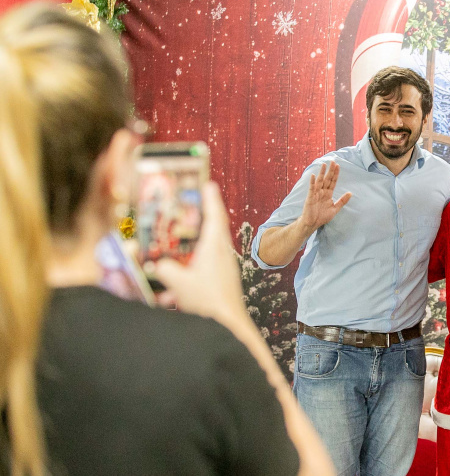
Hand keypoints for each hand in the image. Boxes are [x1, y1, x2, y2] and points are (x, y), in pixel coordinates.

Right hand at [152, 182, 246, 322]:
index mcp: (215, 248)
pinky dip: (187, 275)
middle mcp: (222, 256)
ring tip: (174, 251)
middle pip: (212, 231)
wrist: (228, 328)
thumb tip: (157, 265)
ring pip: (206, 252)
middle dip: (200, 220)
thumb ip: (165, 270)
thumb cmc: (209, 302)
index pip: (214, 216)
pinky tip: (169, 294)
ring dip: (191, 249)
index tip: (209, 183)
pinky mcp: (220, 284)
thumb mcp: (180, 283)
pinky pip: (202, 272)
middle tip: (190, 209)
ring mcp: (223, 270)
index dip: (211, 199)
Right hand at [300, 161, 351, 231]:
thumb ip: (342, 201)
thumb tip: (350, 193)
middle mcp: (322, 192)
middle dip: (330, 171)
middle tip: (333, 161)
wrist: (312, 223)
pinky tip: (314, 176)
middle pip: (327, 179)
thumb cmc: (322, 216)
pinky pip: (312, 189)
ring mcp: (316, 194)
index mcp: (328, 194)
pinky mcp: (310, 197)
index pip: (332, 182)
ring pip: (320, 181)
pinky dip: (312, 182)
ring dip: (322, 173)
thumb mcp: (335, 209)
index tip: (338, 166)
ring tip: (324, 165)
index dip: (335, 174)